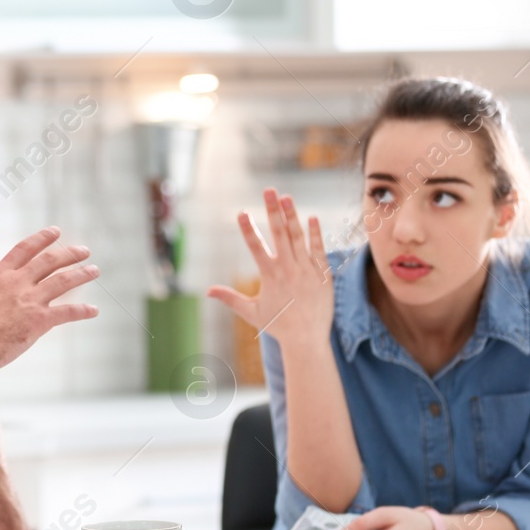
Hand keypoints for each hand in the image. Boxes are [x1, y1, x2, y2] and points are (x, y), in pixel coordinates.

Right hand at [0, 227, 98, 372]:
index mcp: (0, 275)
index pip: (24, 249)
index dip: (41, 239)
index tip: (55, 231)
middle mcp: (18, 283)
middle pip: (49, 261)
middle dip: (69, 254)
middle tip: (84, 250)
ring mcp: (30, 300)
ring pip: (62, 282)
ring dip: (80, 274)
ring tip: (94, 270)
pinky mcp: (39, 320)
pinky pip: (66, 312)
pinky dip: (82, 311)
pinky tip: (93, 311)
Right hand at [206, 189, 333, 349]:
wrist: (307, 339)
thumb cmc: (278, 325)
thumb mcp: (251, 312)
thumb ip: (230, 298)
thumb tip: (207, 291)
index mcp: (270, 276)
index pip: (255, 247)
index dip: (247, 229)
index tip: (241, 212)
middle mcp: (288, 268)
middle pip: (278, 233)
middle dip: (272, 210)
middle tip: (268, 190)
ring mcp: (306, 269)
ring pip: (298, 237)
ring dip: (292, 215)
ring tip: (286, 196)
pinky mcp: (322, 274)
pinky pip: (318, 249)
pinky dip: (314, 234)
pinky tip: (310, 217)